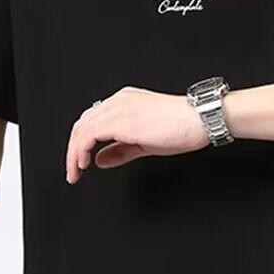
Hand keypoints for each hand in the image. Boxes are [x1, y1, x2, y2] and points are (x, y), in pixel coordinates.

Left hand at [65, 86, 208, 182]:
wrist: (199, 119)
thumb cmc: (182, 127)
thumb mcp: (145, 142)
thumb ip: (120, 150)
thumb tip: (100, 159)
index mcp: (125, 102)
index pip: (94, 120)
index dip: (82, 142)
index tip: (81, 161)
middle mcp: (118, 101)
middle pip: (83, 123)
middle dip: (73, 149)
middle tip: (73, 171)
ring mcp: (118, 108)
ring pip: (81, 129)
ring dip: (73, 153)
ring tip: (75, 172)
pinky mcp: (119, 120)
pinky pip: (88, 135)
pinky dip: (79, 151)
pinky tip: (83, 165)